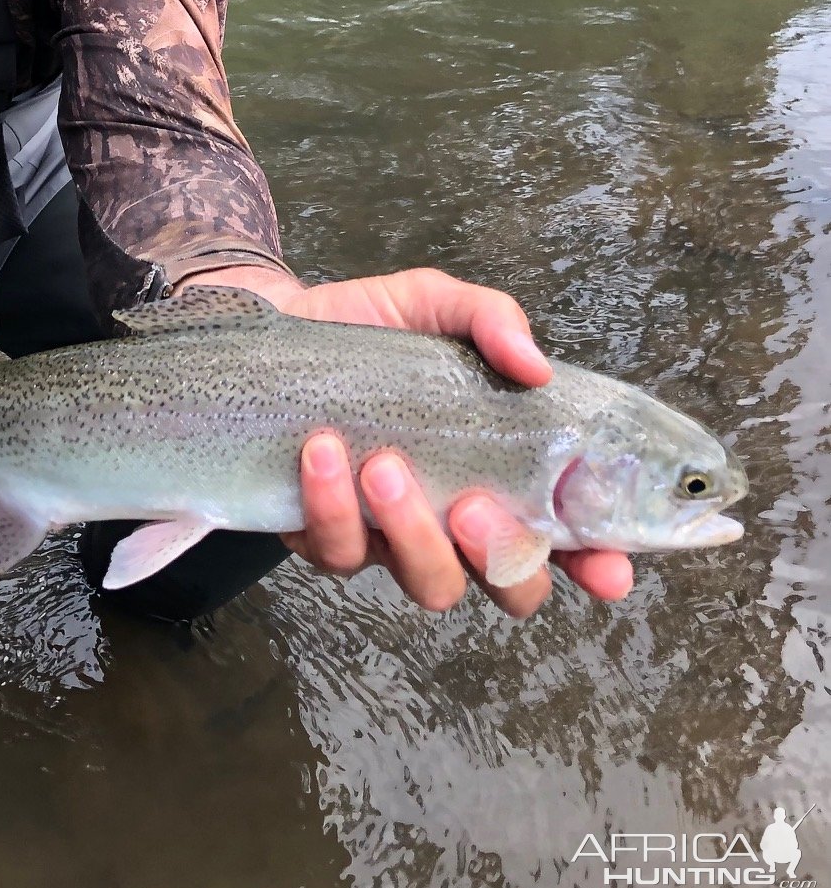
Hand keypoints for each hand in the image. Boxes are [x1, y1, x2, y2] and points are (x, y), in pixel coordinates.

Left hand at [262, 267, 633, 615]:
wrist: (280, 326)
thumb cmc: (374, 327)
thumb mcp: (435, 302)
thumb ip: (490, 319)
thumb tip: (534, 364)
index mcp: (501, 469)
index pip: (568, 536)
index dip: (598, 564)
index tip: (607, 571)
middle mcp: (456, 517)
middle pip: (508, 584)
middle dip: (501, 558)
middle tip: (470, 506)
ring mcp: (392, 535)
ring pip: (428, 582)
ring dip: (412, 533)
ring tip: (383, 467)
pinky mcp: (325, 535)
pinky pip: (340, 552)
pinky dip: (333, 507)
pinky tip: (323, 453)